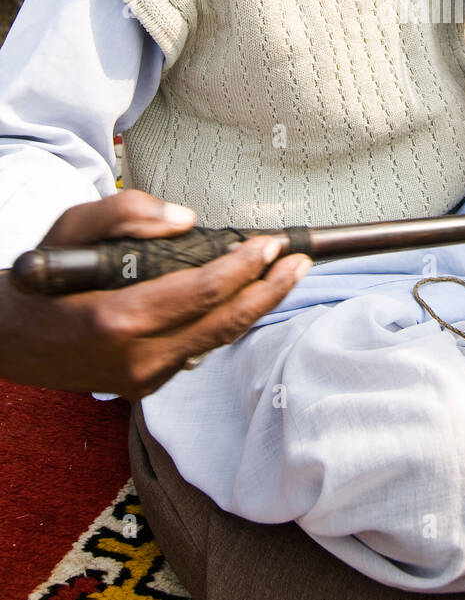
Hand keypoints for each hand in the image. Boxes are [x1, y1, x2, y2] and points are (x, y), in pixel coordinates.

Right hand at [0, 190, 310, 398]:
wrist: (7, 339)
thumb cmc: (41, 280)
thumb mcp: (72, 226)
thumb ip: (128, 213)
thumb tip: (186, 220)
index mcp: (119, 319)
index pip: (203, 292)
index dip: (244, 267)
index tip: (271, 243)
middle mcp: (138, 358)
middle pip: (224, 323)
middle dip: (270, 290)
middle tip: (300, 261)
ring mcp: (143, 378)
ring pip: (217, 341)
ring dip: (256, 306)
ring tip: (287, 275)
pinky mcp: (146, 385)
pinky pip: (198, 349)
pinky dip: (225, 322)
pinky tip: (245, 297)